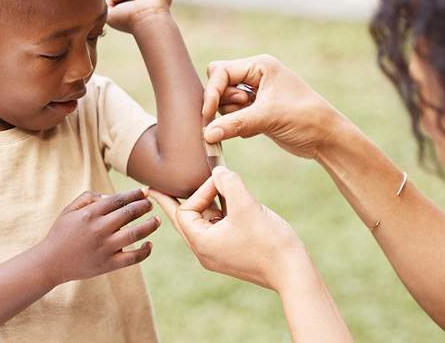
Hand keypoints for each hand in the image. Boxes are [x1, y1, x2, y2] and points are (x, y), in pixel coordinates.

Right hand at [38, 188, 159, 285]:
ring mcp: (105, 247)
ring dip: (150, 225)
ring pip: (136, 233)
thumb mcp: (69, 210)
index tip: (144, 192)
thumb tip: (111, 195)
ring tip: (157, 220)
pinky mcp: (108, 264)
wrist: (50, 263)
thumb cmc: (61, 234)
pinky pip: (133, 257)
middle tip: (151, 204)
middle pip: (130, 213)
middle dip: (145, 206)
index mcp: (90, 213)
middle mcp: (99, 229)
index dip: (135, 194)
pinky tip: (149, 244)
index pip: (119, 199)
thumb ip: (88, 197)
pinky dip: (145, 251)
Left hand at [150, 166, 306, 290]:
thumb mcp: (246, 204)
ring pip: (204, 222)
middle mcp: (205, 251)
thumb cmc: (269, 241)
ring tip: (203, 187)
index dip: (200, 191)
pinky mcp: (232, 252)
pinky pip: (218, 228)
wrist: (293, 272)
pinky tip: (229, 201)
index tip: (220, 182)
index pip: (185, 210)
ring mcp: (218, 254)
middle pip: (184, 219)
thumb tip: (218, 172)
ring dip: (206, 203)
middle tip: (151, 189)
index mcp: (201, 243)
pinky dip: (220, 212)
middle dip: (172, 201)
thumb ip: (228, 181)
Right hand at [202, 54, 341, 158]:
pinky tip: (257, 130)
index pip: (220, 72)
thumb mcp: (267, 118)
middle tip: (240, 113)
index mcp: (260, 65)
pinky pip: (232, 115)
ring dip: (231, 115)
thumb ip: (234, 124)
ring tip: (254, 123)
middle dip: (222, 102)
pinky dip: (237, 125)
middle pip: (219, 84)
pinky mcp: (256, 111)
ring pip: (224, 102)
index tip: (208, 114)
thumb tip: (206, 134)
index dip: (212, 92)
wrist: (326, 138)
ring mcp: (256, 93)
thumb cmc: (304, 119)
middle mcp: (256, 75)